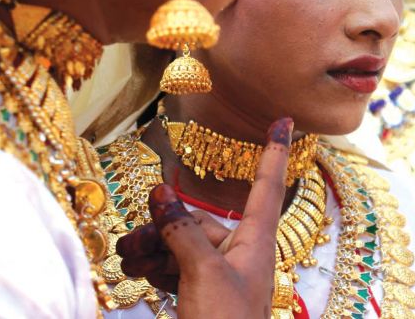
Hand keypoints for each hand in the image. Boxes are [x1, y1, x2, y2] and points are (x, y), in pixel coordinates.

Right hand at [116, 117, 293, 318]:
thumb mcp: (203, 272)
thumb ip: (183, 231)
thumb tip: (161, 195)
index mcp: (256, 240)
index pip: (267, 184)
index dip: (275, 150)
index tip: (286, 120)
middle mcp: (241, 252)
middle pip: (201, 220)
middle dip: (164, 225)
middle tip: (134, 239)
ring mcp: (220, 275)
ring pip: (183, 245)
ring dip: (153, 247)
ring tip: (127, 256)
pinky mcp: (202, 295)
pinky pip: (177, 268)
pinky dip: (156, 267)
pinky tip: (135, 271)